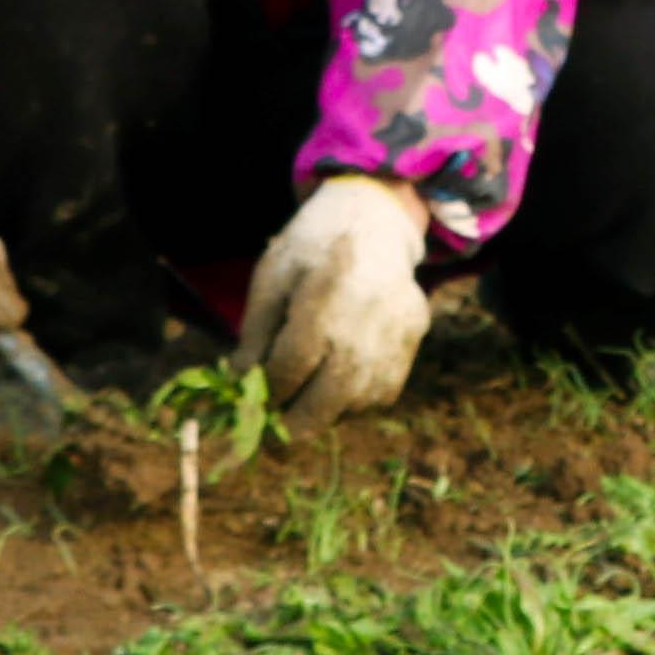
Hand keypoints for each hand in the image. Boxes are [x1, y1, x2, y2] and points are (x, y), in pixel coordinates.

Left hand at [242, 172, 433, 430]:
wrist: (374, 219)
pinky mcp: (412, 341)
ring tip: (303, 405)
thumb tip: (241, 383)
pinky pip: (382, 392)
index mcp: (321, 302)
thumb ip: (255, 333)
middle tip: (273, 434)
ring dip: (326, 414)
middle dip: (295, 425)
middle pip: (328, 399)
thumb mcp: (272, 278)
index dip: (267, 393)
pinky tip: (336, 387)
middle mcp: (364, 325)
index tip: (251, 404)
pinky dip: (355, 401)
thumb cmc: (311, 248)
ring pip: (357, 403)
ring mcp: (395, 336)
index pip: (290, 368)